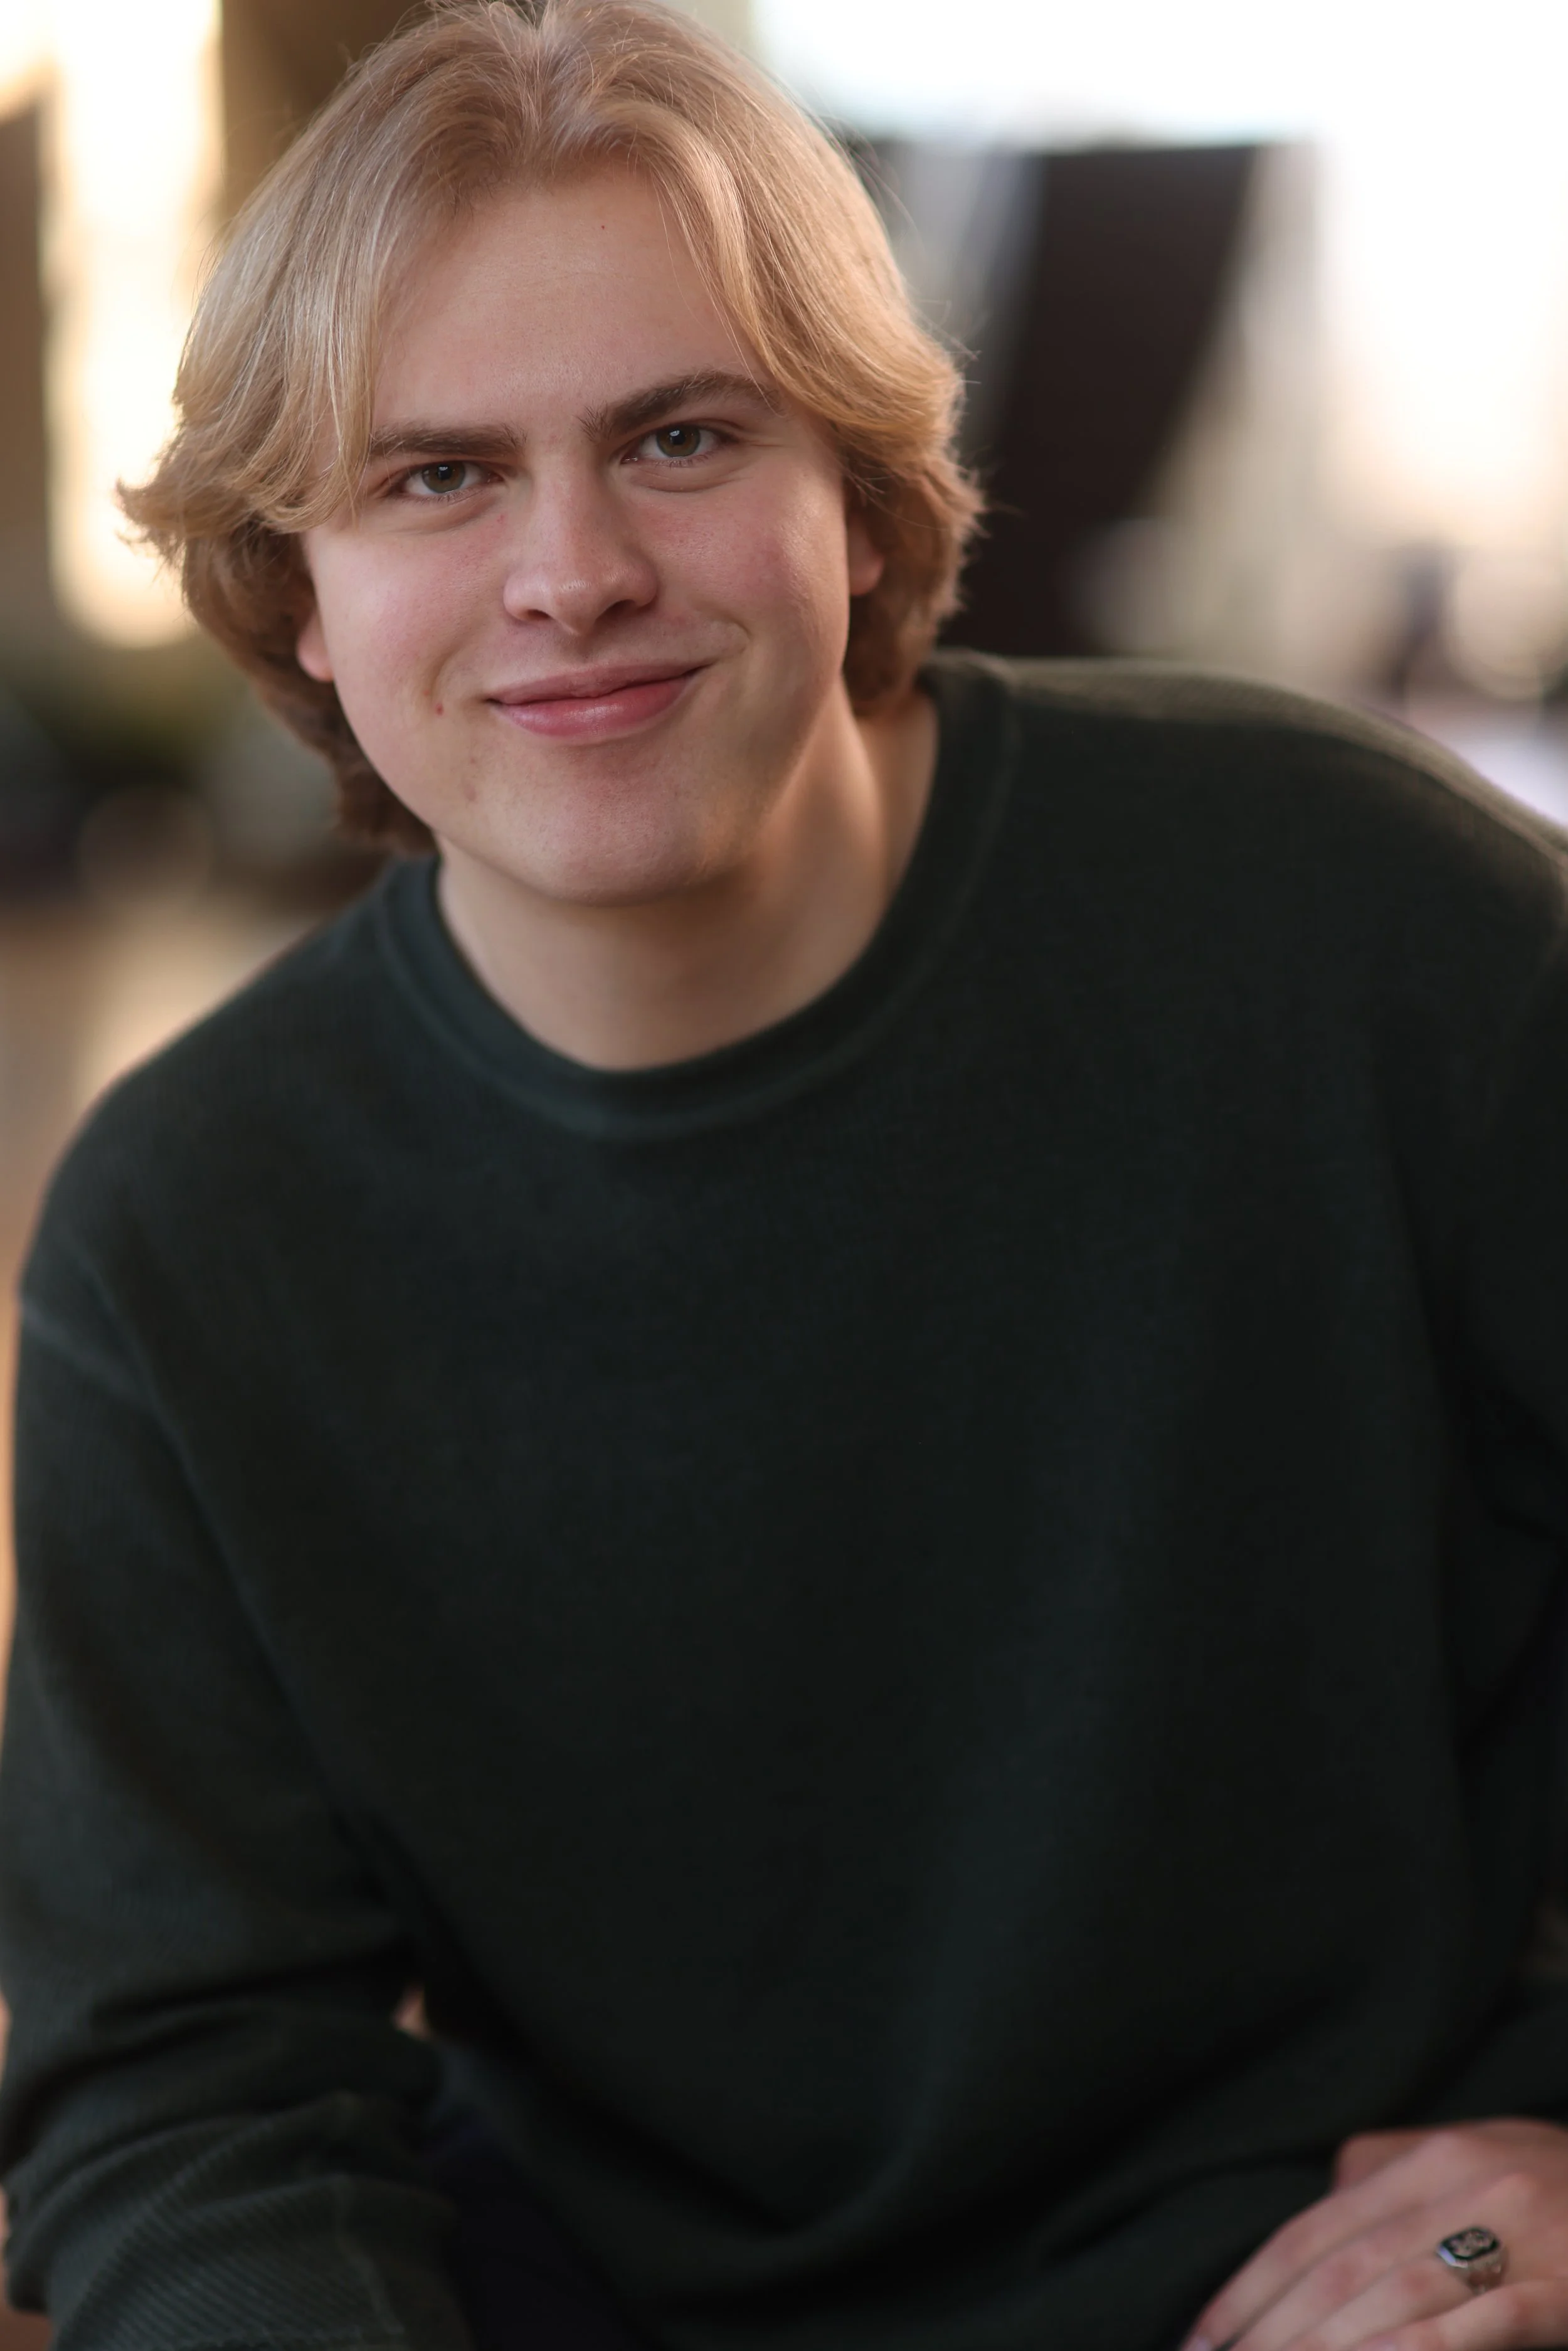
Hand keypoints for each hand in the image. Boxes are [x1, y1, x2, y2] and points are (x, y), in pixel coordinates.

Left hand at [1181, 2117, 1567, 2348]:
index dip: (1247, 2289)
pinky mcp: (1565, 2282)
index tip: (1198, 2343)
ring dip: (1318, 2347)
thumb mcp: (1482, 2157)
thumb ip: (1397, 2170)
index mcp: (1427, 2159)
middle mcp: (1459, 2182)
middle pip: (1336, 2266)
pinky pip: (1479, 2319)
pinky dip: (1412, 2348)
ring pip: (1389, 2292)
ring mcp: (1516, 2230)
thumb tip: (1327, 2197)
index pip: (1312, 2230)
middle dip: (1266, 2331)